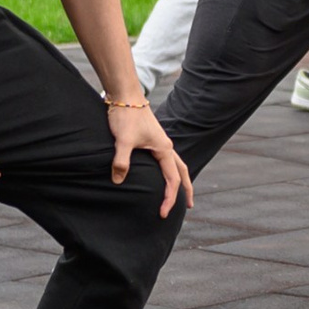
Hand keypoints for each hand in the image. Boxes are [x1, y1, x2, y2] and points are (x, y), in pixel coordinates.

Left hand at [108, 100, 193, 217]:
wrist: (125, 96)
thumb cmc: (126, 116)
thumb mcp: (123, 141)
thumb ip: (121, 161)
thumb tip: (118, 180)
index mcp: (164, 149)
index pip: (173, 180)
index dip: (170, 199)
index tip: (162, 213)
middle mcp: (166, 147)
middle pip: (182, 172)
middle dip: (186, 190)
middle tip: (190, 206)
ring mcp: (160, 143)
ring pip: (176, 165)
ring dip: (180, 179)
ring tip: (180, 192)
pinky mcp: (152, 140)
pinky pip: (166, 160)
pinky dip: (169, 170)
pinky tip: (161, 174)